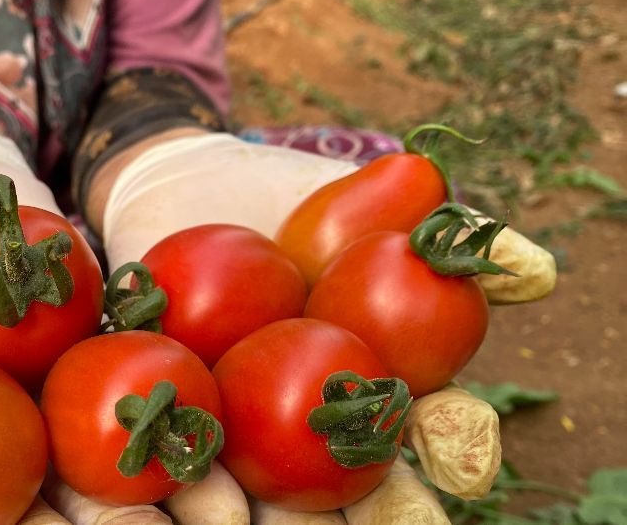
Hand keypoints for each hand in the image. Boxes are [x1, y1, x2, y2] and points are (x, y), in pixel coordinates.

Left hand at [79, 131, 551, 522]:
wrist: (178, 189)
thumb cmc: (285, 197)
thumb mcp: (363, 203)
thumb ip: (441, 237)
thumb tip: (533, 271)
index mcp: (379, 388)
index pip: (437, 435)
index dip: (456, 452)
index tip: (458, 456)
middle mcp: (317, 431)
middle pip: (353, 494)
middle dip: (360, 518)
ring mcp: (238, 435)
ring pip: (253, 497)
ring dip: (239, 516)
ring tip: (224, 518)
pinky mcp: (161, 422)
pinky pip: (161, 461)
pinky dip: (151, 488)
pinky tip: (147, 500)